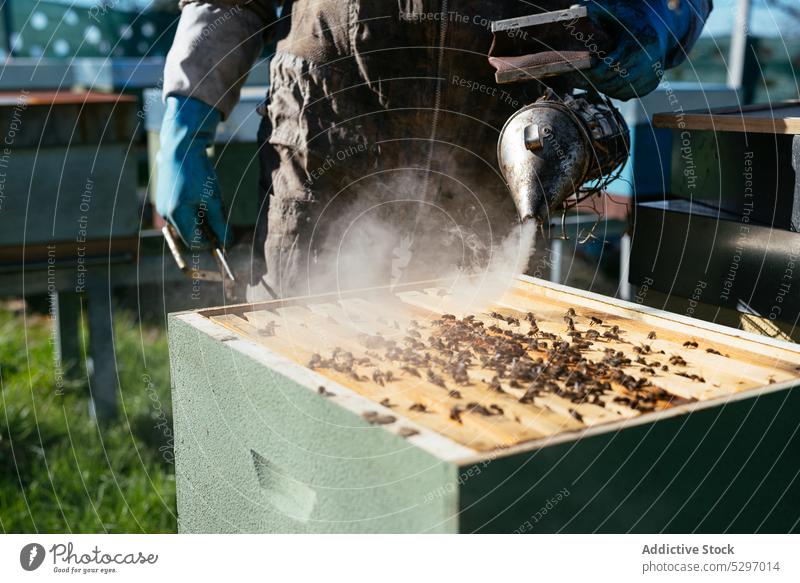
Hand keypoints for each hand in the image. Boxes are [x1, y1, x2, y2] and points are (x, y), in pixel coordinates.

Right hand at [156, 95, 231, 248]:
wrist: (181, 147)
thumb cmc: (198, 172)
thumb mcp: (213, 199)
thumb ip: (220, 224)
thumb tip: (227, 244)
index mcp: (176, 214)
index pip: (195, 242)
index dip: (212, 242)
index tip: (225, 233)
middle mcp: (166, 213)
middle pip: (191, 234)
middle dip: (207, 229)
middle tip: (218, 211)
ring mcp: (163, 207)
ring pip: (188, 224)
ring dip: (202, 218)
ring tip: (209, 198)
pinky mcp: (165, 199)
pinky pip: (182, 214)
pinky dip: (194, 210)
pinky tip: (200, 194)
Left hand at [572, 0, 694, 99]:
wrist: (658, 26)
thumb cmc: (629, 18)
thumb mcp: (613, 11)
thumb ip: (594, 11)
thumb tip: (573, 11)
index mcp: (638, 44)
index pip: (607, 69)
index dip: (589, 73)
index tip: (574, 71)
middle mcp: (649, 62)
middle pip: (611, 82)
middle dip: (593, 82)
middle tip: (577, 79)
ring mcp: (652, 74)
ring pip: (617, 91)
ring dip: (602, 87)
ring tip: (591, 77)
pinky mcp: (652, 83)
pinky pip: (626, 94)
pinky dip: (613, 90)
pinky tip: (606, 79)